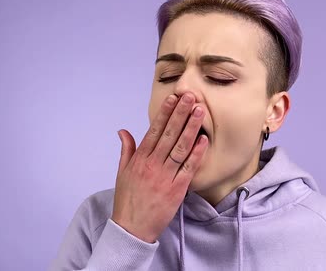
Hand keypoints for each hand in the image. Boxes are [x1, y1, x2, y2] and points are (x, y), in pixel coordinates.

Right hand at [111, 92, 207, 242]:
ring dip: (191, 128)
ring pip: (180, 148)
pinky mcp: (176, 189)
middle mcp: (152, 165)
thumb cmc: (128, 200)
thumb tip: (123, 131)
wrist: (131, 229)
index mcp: (140, 159)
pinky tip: (203, 140)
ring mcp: (165, 177)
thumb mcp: (122, 173)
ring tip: (199, 111)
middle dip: (180, 114)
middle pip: (169, 135)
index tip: (173, 98)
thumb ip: (126, 150)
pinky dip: (196, 154)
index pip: (154, 131)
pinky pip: (188, 168)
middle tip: (191, 96)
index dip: (164, 113)